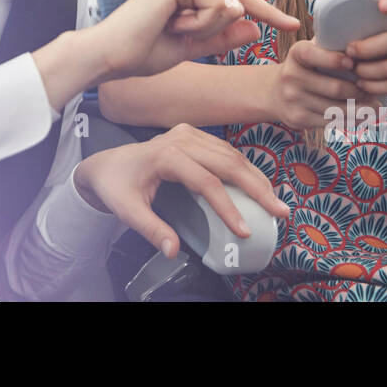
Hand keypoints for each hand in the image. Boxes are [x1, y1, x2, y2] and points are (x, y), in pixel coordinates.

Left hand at [73, 123, 289, 258]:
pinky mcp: (194, 136)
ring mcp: (190, 134)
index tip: (244, 231)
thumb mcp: (127, 211)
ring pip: (232, 154)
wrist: (106, 164)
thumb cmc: (116, 187)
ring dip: (256, 177)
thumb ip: (151, 230)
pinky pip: (226, 151)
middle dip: (257, 188)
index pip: (206, 182)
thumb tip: (173, 252)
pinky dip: (245, 168)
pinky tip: (258, 186)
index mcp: (166, 155)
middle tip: (280, 212)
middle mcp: (182, 139)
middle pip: (228, 163)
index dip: (228, 207)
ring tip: (276, 202)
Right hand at [89, 0, 300, 80]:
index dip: (266, 12)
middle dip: (215, 28)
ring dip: (204, 28)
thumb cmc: (143, 51)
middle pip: (235, 2)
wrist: (113, 55)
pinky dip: (199, 23)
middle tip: (174, 31)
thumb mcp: (193, 45)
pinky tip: (171, 23)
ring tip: (170, 28)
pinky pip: (216, 6)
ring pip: (227, 5)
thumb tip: (254, 28)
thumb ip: (223, 36)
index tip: (292, 25)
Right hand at [271, 41, 378, 129]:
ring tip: (375, 105)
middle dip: (360, 90)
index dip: (334, 59)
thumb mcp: (311, 50)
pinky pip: (331, 122)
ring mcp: (293, 99)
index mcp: (296, 54)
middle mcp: (291, 76)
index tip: (353, 63)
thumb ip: (331, 43)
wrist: (275, 92)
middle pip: (334, 88)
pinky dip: (351, 121)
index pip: (312, 54)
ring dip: (361, 109)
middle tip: (375, 89)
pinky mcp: (298, 118)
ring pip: (336, 109)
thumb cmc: (306, 67)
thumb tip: (366, 33)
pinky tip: (364, 117)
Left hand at [346, 0, 386, 96]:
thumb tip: (323, 15)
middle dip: (370, 48)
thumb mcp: (376, 21)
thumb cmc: (378, 34)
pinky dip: (378, 86)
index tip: (380, 5)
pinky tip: (364, 84)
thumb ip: (362, 14)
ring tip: (353, 71)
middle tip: (349, 51)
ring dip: (371, 71)